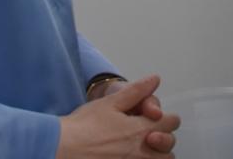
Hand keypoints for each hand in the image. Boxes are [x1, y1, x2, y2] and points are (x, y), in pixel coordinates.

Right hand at [57, 75, 179, 158]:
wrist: (61, 149)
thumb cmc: (82, 127)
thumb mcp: (110, 103)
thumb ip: (136, 91)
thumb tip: (154, 80)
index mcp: (141, 129)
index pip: (171, 122)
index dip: (167, 118)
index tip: (157, 118)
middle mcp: (141, 150)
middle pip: (169, 145)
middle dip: (164, 138)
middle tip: (151, 135)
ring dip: (157, 154)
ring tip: (143, 149)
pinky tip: (130, 156)